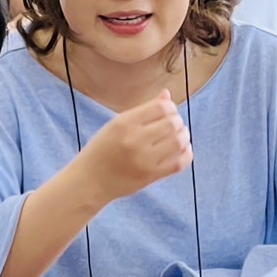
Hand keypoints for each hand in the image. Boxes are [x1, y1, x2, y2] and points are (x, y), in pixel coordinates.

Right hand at [77, 90, 191, 204]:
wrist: (90, 181)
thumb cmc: (102, 150)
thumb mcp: (117, 124)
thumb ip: (143, 110)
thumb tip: (167, 94)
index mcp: (124, 123)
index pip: (161, 107)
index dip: (170, 107)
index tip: (168, 112)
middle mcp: (134, 140)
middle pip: (172, 123)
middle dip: (178, 122)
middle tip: (175, 126)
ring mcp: (143, 159)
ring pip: (179, 142)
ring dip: (184, 136)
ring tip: (179, 137)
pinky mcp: (150, 176)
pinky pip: (179, 163)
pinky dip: (186, 154)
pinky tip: (183, 151)